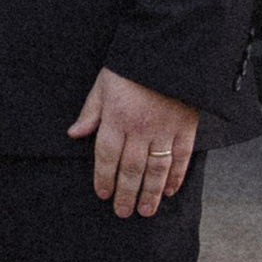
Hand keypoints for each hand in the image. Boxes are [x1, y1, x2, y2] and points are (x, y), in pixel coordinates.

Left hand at [69, 69, 198, 217]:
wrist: (171, 48)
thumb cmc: (133, 66)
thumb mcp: (104, 83)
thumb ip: (91, 111)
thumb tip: (74, 134)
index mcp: (117, 117)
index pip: (106, 156)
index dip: (103, 178)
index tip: (102, 195)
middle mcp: (140, 128)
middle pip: (131, 169)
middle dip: (126, 194)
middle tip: (123, 212)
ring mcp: (165, 130)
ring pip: (156, 170)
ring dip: (150, 193)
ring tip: (145, 211)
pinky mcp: (186, 128)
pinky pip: (181, 159)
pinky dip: (176, 177)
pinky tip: (169, 191)